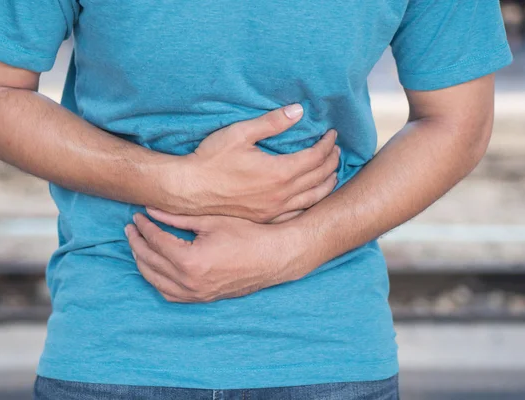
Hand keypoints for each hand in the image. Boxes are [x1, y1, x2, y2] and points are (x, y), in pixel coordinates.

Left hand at [124, 207, 307, 302]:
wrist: (273, 258)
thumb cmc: (247, 235)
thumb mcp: (210, 222)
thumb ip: (177, 217)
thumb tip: (151, 210)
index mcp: (189, 260)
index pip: (156, 242)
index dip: (144, 227)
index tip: (136, 216)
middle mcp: (189, 282)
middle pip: (150, 261)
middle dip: (137, 243)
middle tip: (131, 229)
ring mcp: (195, 294)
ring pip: (155, 281)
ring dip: (142, 263)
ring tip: (138, 246)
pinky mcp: (202, 299)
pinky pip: (169, 294)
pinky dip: (157, 281)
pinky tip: (154, 268)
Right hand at [161, 104, 339, 222]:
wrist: (189, 189)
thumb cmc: (211, 159)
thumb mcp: (241, 133)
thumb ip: (272, 122)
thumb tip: (298, 110)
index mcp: (279, 172)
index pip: (315, 157)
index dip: (327, 144)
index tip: (331, 134)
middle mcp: (281, 194)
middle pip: (319, 178)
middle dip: (331, 162)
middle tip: (335, 150)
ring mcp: (273, 209)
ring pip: (312, 199)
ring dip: (327, 184)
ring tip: (332, 173)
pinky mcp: (264, 218)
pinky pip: (296, 214)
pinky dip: (310, 204)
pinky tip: (311, 199)